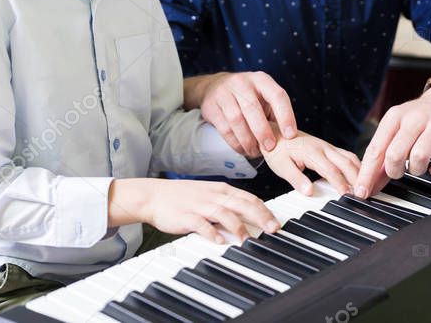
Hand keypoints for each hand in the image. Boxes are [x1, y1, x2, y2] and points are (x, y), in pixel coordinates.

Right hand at [108, 178, 278, 243]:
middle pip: (242, 205)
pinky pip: (202, 224)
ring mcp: (200, 205)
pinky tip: (220, 241)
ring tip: (247, 239)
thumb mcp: (209, 196)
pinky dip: (212, 233)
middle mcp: (214, 196)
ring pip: (225, 213)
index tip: (276, 222)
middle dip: (260, 217)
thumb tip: (248, 218)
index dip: (265, 210)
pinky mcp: (186, 216)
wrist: (154, 196)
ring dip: (238, 227)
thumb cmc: (182, 197)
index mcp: (221, 190)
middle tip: (272, 230)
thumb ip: (228, 205)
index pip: (249, 198)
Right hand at [198, 71, 297, 156]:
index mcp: (261, 80)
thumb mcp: (263, 97)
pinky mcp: (211, 106)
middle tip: (270, 148)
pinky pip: (224, 128)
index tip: (290, 135)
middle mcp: (242, 83)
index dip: (286, 116)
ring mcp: (224, 93)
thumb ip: (275, 113)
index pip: (277, 95)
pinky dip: (235, 143)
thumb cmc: (247, 96)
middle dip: (263, 131)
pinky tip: (243, 149)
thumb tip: (288, 138)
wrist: (213, 87)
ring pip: (236, 119)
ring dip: (248, 140)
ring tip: (255, 152)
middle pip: (252, 108)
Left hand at [262, 123, 360, 195]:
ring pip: (350, 157)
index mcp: (312, 152)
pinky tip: (358, 177)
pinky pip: (347, 156)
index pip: (331, 170)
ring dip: (359, 172)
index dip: (341, 184)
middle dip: (357, 178)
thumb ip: (296, 179)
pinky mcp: (329, 148)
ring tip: (364, 188)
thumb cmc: (277, 151)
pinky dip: (356, 166)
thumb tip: (309, 191)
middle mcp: (323, 147)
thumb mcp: (281, 167)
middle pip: (346, 162)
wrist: (275, 135)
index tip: (347, 196)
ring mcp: (328, 146)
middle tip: (363, 195)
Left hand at [354, 86, 430, 197]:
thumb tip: (368, 181)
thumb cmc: (418, 118)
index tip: (362, 191)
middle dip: (393, 172)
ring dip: (417, 171)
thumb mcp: (395, 127)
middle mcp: (415, 119)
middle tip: (398, 173)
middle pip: (395, 154)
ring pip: (420, 157)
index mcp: (395, 117)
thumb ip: (383, 153)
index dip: (367, 174)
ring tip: (417, 167)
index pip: (376, 149)